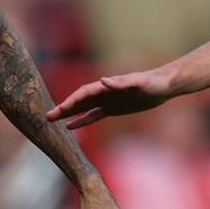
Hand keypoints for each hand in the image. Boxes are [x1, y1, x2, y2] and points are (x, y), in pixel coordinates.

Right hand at [46, 66, 177, 128]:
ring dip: (68, 114)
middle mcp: (103, 92)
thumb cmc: (152, 82)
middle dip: (63, 108)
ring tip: (52, 121)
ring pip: (83, 108)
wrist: (163, 86)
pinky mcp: (112, 109)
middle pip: (79, 100)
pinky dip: (81, 121)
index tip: (60, 109)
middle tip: (47, 117)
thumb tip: (102, 81)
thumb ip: (121, 82)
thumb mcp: (138, 82)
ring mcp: (106, 101)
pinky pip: (93, 115)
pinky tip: (70, 127)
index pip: (84, 93)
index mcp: (107, 86)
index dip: (71, 101)